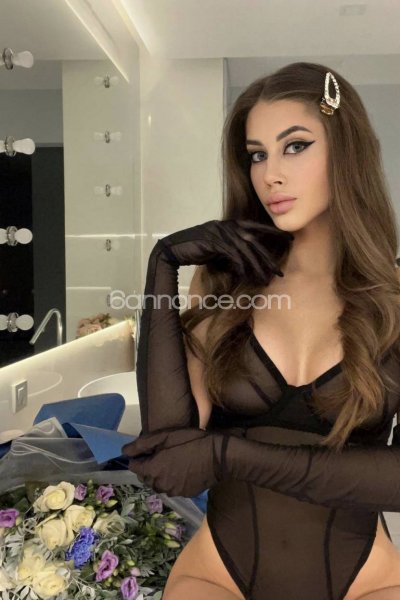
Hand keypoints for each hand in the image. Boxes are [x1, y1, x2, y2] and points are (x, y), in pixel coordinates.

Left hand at [121, 428, 224, 496]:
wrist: (218, 456)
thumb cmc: (190, 441)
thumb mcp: (165, 436)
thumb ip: (142, 445)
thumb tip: (124, 451)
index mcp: (152, 470)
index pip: (134, 468)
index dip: (138, 458)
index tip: (148, 451)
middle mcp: (160, 485)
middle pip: (146, 478)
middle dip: (148, 468)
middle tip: (160, 455)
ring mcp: (173, 492)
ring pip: (159, 485)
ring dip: (160, 476)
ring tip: (171, 462)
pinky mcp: (185, 494)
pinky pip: (172, 488)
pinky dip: (172, 481)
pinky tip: (182, 470)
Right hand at [156, 219, 293, 284]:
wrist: (174, 248)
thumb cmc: (196, 249)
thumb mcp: (218, 248)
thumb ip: (233, 250)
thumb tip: (246, 262)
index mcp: (231, 224)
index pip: (258, 227)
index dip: (274, 233)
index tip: (290, 239)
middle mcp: (228, 225)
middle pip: (255, 242)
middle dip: (268, 258)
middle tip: (279, 271)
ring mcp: (220, 232)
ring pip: (245, 250)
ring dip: (257, 266)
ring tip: (266, 279)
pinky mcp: (213, 241)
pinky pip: (232, 254)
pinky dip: (240, 265)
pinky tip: (246, 275)